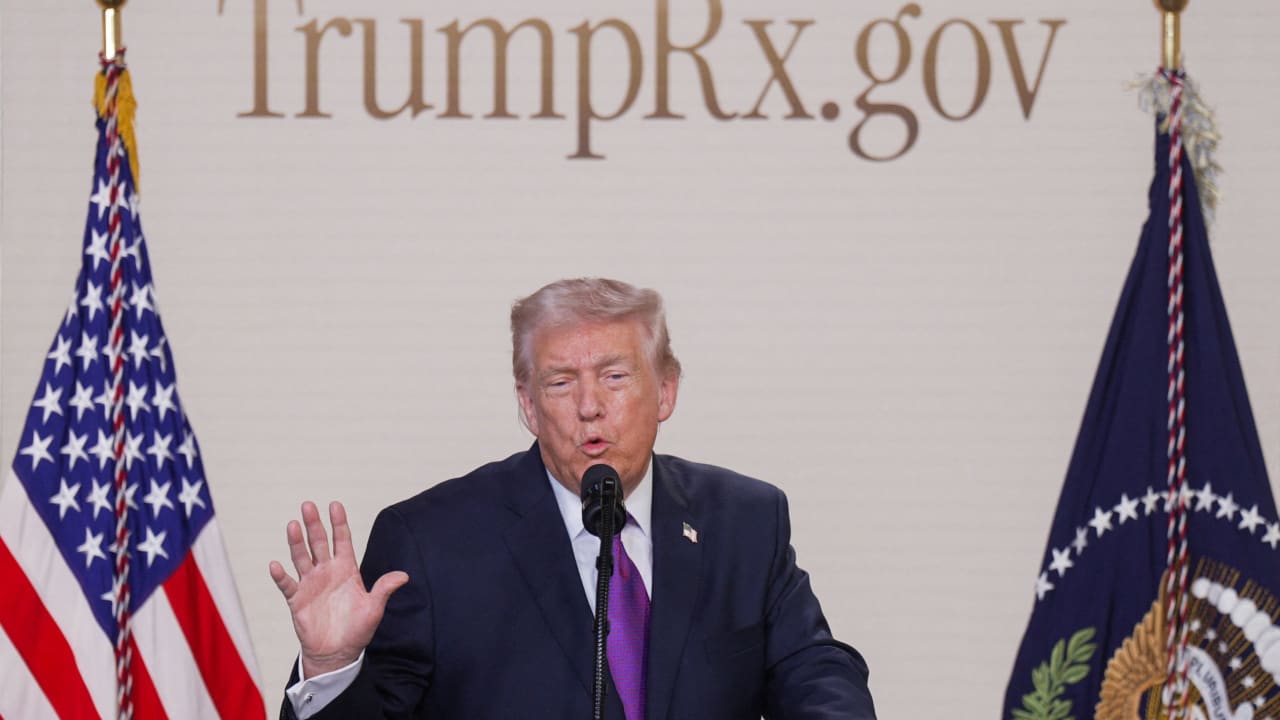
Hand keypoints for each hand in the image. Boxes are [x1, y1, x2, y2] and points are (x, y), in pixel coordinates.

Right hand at [269, 501, 408, 677]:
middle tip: (308, 505)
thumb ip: (384, 589)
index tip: (335, 505)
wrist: (337, 653)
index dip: (339, 523)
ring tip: (293, 525)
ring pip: (301, 557)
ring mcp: (310, 584)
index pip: (342, 540)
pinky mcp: (297, 599)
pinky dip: (281, 575)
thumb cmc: (357, 630)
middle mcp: (327, 571)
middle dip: (314, 524)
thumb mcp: (374, 608)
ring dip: (296, 542)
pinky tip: (277, 565)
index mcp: (346, 569)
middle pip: (318, 543)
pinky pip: (287, 584)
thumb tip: (404, 576)